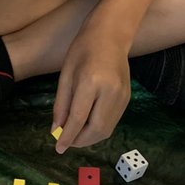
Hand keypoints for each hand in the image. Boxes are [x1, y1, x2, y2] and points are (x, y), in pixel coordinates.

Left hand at [52, 22, 131, 152]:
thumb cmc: (82, 50)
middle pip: (96, 129)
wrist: (111, 36)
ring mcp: (122, 96)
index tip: (58, 148)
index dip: (67, 137)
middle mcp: (110, 92)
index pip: (78, 118)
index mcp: (91, 83)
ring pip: (106, 130)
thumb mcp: (65, 76)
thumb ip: (61, 105)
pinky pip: (112, 122)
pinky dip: (99, 129)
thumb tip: (56, 130)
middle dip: (80, 141)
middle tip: (66, 143)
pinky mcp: (128, 98)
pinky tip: (88, 126)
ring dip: (90, 138)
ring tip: (75, 136)